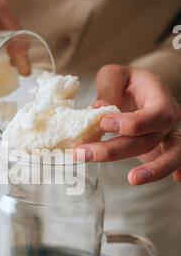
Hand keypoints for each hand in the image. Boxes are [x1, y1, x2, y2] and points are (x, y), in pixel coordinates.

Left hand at [74, 65, 180, 184]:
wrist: (144, 90)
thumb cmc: (127, 83)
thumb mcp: (115, 75)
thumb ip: (108, 88)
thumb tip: (99, 109)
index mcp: (158, 98)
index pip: (153, 114)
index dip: (130, 123)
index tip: (103, 123)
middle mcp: (168, 119)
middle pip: (149, 139)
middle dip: (115, 150)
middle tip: (83, 154)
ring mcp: (168, 136)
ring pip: (171, 154)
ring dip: (154, 170)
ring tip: (132, 179)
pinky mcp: (163, 150)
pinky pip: (178, 161)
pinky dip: (180, 170)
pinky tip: (177, 180)